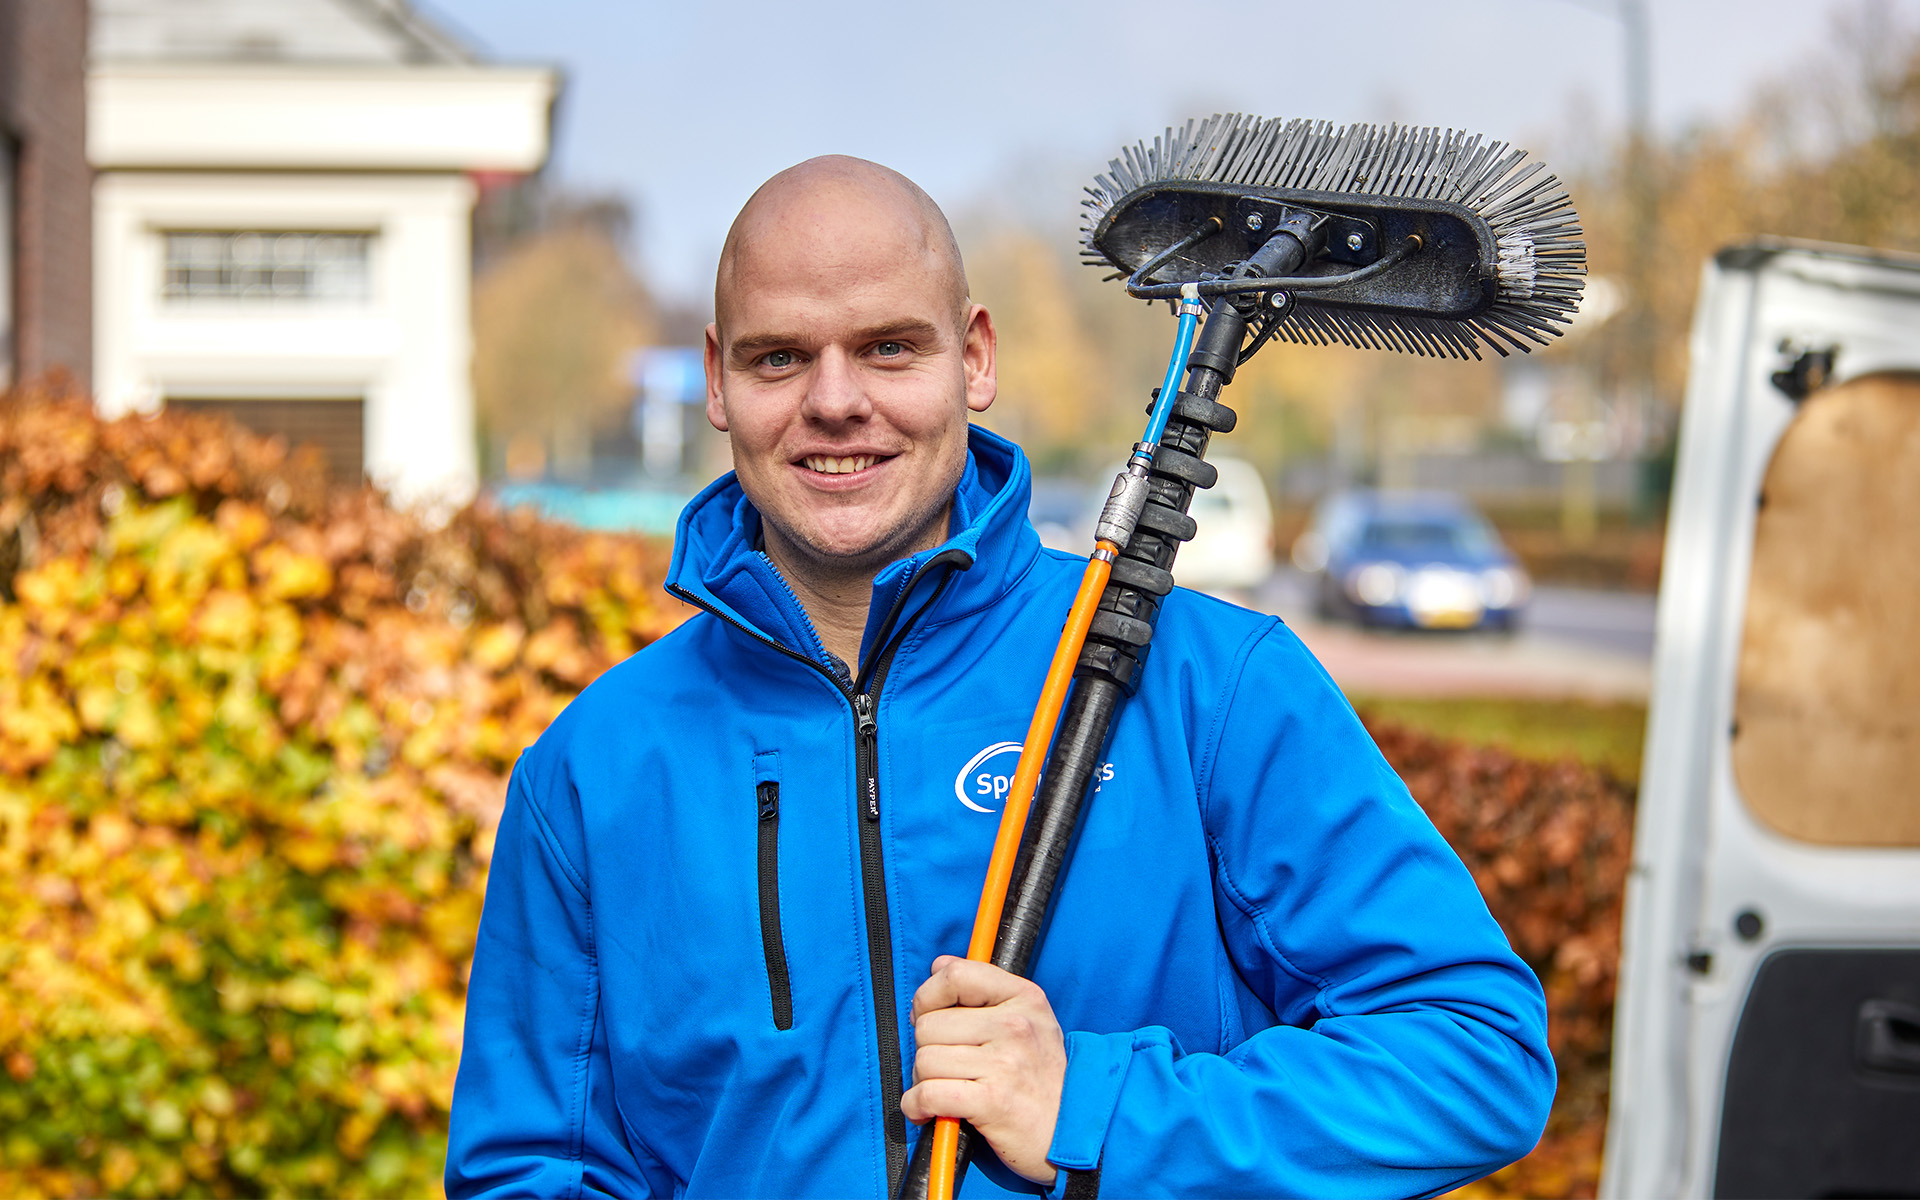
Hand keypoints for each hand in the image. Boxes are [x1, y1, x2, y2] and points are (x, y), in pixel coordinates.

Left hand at [900, 956, 1066, 1185]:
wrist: (1069, 1131)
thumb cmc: (1042, 1078)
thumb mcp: (1029, 1020)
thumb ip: (985, 989)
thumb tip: (939, 964)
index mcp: (1024, 998)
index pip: (955, 975)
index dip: (928, 996)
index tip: (929, 1015)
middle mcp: (1016, 1026)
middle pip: (930, 1025)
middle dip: (926, 1049)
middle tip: (945, 1067)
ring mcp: (1005, 1063)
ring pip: (925, 1060)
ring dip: (923, 1082)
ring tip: (944, 1090)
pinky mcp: (992, 1101)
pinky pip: (928, 1094)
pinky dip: (916, 1107)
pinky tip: (926, 1112)